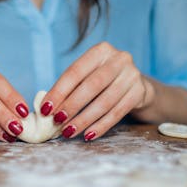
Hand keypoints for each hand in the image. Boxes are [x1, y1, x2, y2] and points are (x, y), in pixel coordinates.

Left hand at [40, 42, 154, 140]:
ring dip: (84, 119)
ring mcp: (132, 75)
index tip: (46, 109)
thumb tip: (46, 108)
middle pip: (91, 86)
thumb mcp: (88, 76)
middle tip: (57, 122)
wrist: (137, 86)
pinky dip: (101, 126)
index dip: (59, 91)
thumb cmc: (103, 82)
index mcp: (101, 51)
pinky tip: (88, 135)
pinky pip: (117, 113)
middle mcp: (119, 59)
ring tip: (69, 131)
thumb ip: (70, 88)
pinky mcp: (140, 92)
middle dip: (72, 106)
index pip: (76, 71)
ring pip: (104, 102)